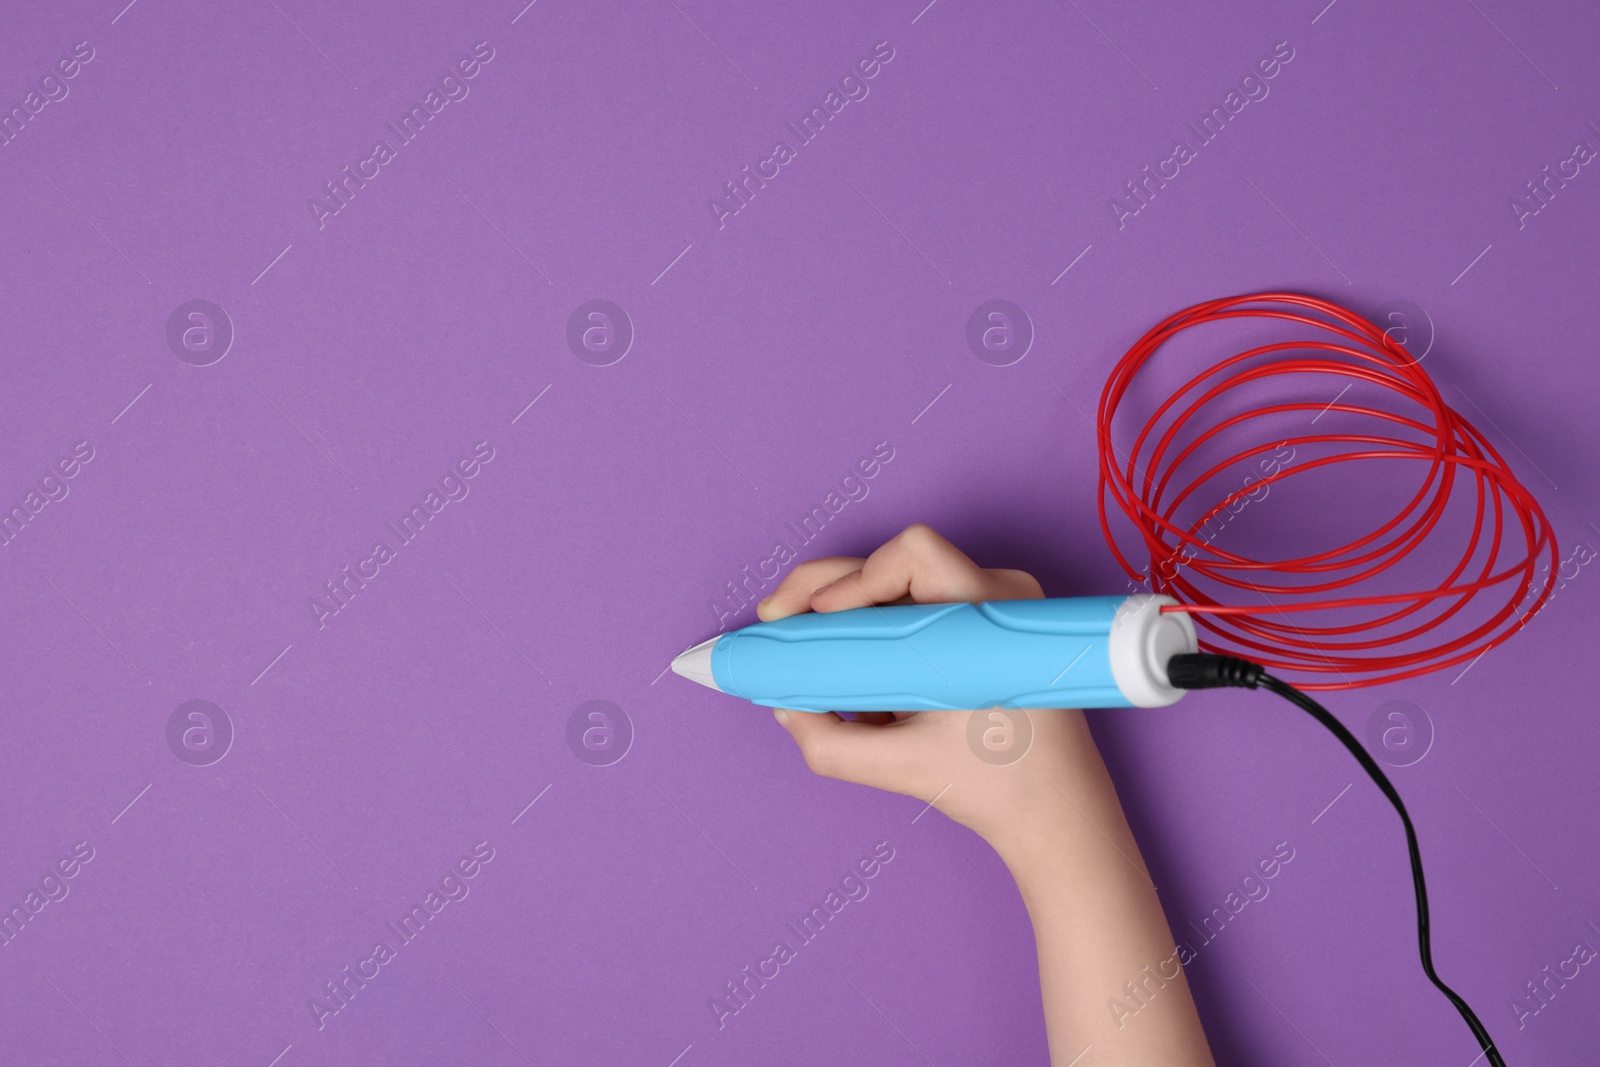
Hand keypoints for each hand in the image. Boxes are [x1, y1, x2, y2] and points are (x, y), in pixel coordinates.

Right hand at [758, 523, 1096, 850]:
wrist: (1057, 808)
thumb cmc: (999, 785)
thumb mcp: (900, 768)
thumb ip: (827, 742)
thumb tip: (784, 704)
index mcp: (988, 618)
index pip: (913, 554)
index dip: (856, 576)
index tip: (819, 615)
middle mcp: (997, 597)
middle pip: (895, 563)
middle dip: (828, 591)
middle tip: (778, 621)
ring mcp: (995, 608)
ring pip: (900, 586)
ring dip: (851, 617)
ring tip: (818, 659)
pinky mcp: (985, 625)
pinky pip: (918, 608)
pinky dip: (879, 634)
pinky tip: (860, 676)